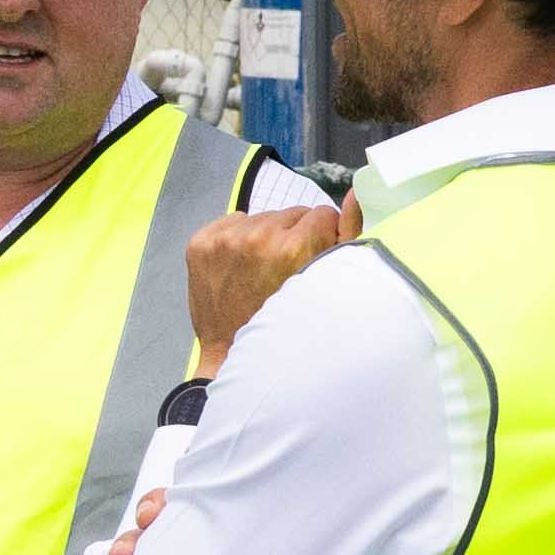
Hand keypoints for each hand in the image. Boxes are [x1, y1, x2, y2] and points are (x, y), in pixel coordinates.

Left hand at [186, 196, 350, 355]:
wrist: (233, 356)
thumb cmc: (286, 329)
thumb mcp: (323, 286)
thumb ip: (346, 237)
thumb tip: (352, 197)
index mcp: (293, 248)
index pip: (322, 215)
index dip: (322, 237)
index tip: (312, 259)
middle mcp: (258, 238)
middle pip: (292, 214)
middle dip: (294, 236)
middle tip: (286, 270)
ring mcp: (225, 240)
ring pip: (263, 217)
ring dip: (267, 237)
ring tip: (262, 271)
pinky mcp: (201, 244)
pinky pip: (233, 221)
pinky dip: (239, 238)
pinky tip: (241, 267)